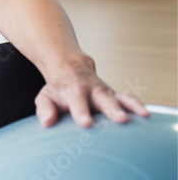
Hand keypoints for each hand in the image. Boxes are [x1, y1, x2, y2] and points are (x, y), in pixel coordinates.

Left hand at [34, 53, 148, 127]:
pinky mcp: (116, 96)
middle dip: (112, 108)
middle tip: (120, 119)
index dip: (81, 111)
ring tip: (143, 115)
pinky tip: (146, 116)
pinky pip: (129, 99)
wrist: (71, 68)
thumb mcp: (46, 96)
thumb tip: (46, 122)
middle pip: (103, 98)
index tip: (86, 123)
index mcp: (72, 90)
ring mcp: (106, 92)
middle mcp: (92, 90)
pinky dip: (138, 106)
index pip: (76, 101)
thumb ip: (45, 108)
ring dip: (131, 106)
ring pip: (120, 97)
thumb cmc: (58, 88)